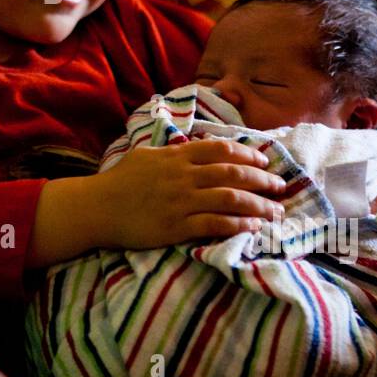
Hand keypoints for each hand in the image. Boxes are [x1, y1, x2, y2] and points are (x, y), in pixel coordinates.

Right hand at [93, 138, 286, 250]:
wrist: (96, 208)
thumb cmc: (119, 182)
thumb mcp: (146, 156)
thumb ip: (174, 153)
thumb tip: (196, 148)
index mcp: (176, 157)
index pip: (221, 150)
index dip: (248, 155)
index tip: (265, 162)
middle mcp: (183, 177)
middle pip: (233, 174)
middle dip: (262, 180)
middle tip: (280, 187)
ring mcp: (180, 202)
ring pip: (230, 200)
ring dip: (258, 205)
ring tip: (276, 212)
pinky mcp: (176, 227)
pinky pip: (215, 225)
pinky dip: (238, 225)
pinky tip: (253, 228)